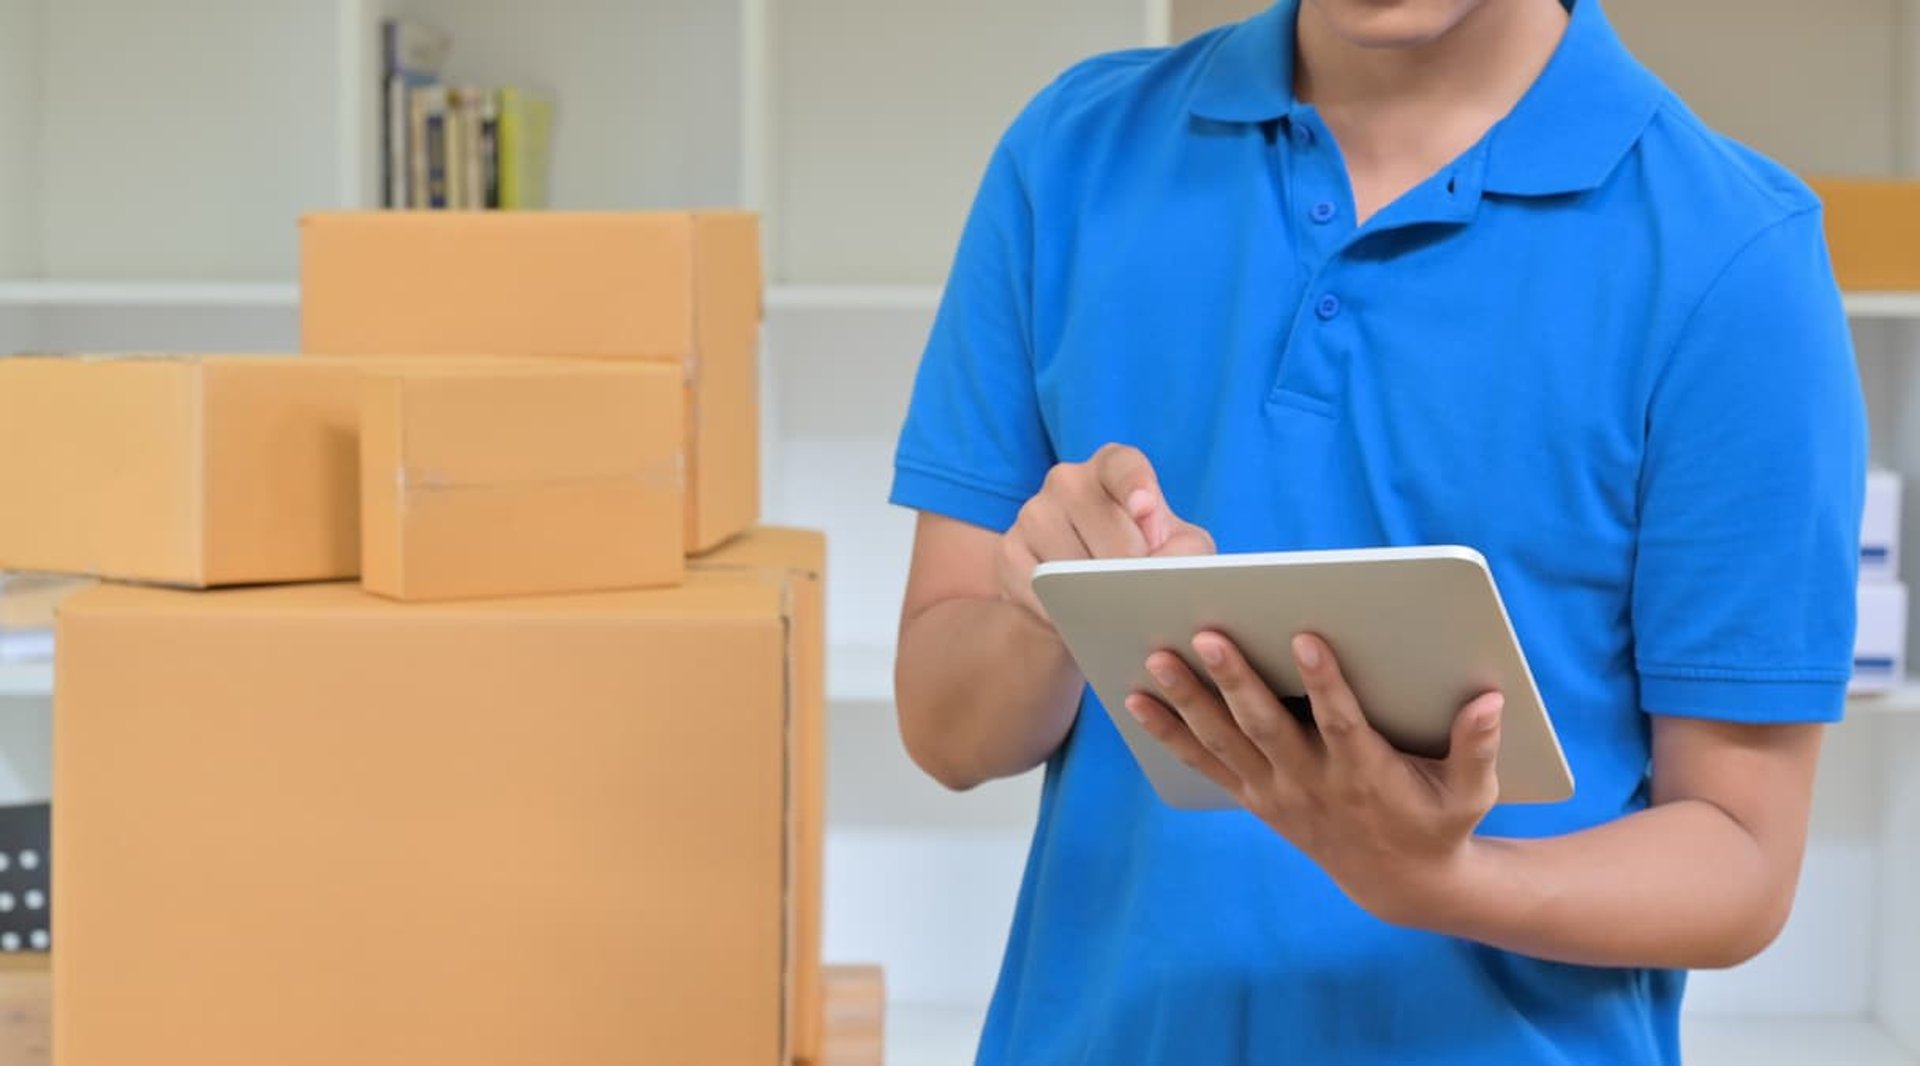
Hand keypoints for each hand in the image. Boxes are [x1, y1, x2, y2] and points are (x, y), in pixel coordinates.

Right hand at [997, 443, 1214, 620]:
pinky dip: (1061, 608)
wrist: (1086, 596)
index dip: (1135, 484)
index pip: (1123, 465)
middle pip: (1100, 520)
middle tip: (1139, 588)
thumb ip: (1186, 550)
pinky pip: (1038, 585)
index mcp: (1113, 467)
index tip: (1146, 509)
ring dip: (1093, 589)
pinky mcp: (1008, 550)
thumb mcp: (1178, 551)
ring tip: (1111, 604)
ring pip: (1068, 557)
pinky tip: (1077, 615)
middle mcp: (1068, 479)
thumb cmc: (1143, 562)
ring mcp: (1033, 512)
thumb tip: (1167, 565)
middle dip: (1126, 561)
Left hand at [1124, 631, 1503, 927]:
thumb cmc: (1441, 824)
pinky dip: (1171, 735)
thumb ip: (1479, 747)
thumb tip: (1490, 699)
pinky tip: (1137, 702)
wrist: (1402, 886)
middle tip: (1207, 635)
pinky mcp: (1258, 798)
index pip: (1341, 721)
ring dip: (1188, 701)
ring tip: (1156, 660)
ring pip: (1225, 742)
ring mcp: (1278, 792)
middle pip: (1266, 727)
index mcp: (1365, 773)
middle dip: (1235, 681)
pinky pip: (1206, 764)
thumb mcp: (1474, 794)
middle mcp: (1313, 782)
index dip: (1324, 682)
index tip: (1305, 636)